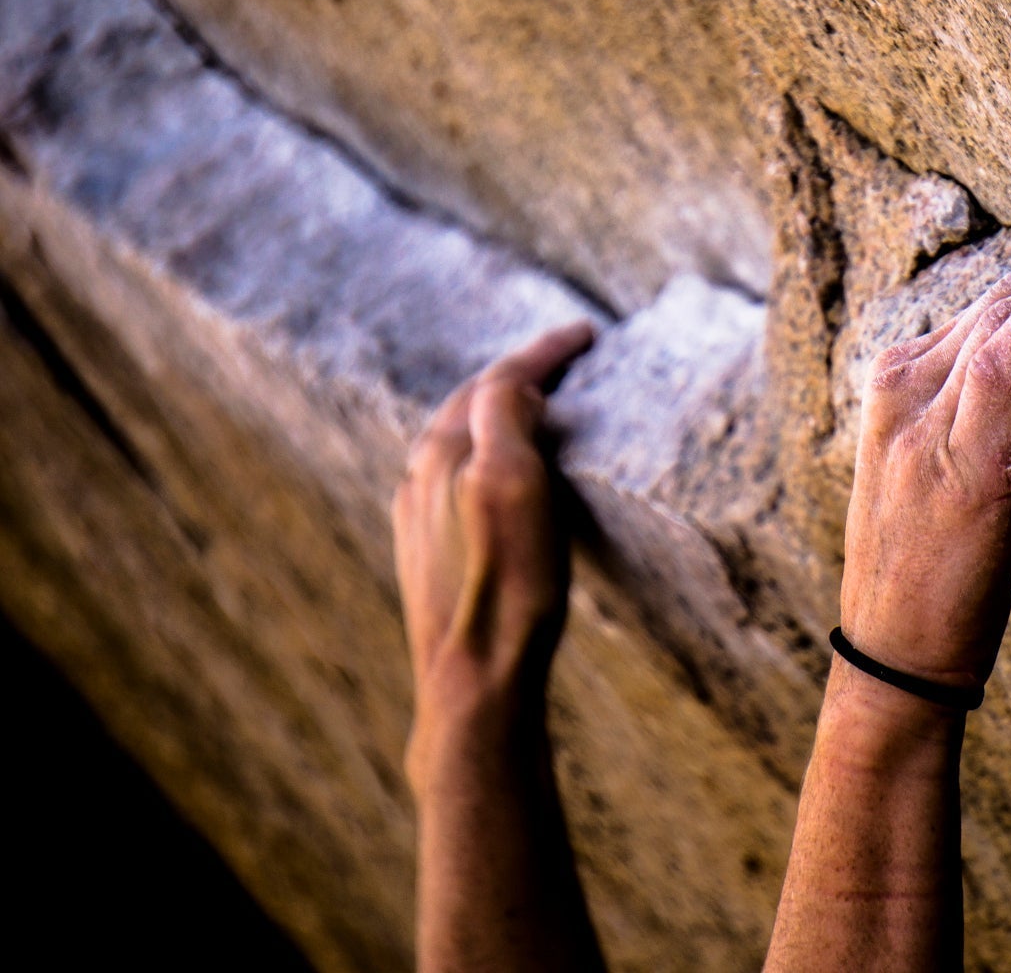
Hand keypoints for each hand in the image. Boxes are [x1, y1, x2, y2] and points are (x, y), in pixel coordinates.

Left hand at [392, 321, 594, 783]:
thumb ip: (505, 417)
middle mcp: (422, 475)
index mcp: (445, 450)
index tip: (586, 334)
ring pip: (462, 442)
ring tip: (542, 412)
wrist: (474, 679)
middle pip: (475, 404)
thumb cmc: (507, 585)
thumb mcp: (514, 484)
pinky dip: (490, 459)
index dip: (546, 352)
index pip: (500, 378)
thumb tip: (513, 383)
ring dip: (501, 417)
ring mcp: (420, 516)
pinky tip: (506, 479)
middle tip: (565, 364)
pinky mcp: (429, 553)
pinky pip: (458, 482)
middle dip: (519, 377)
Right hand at [839, 250, 1010, 690]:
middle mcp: (900, 397)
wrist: (894, 654)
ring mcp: (926, 429)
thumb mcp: (923, 482)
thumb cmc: (921, 577)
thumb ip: (959, 424)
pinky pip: (1000, 369)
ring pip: (997, 324)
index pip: (968, 312)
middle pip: (987, 305)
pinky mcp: (964, 467)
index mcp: (889, 395)